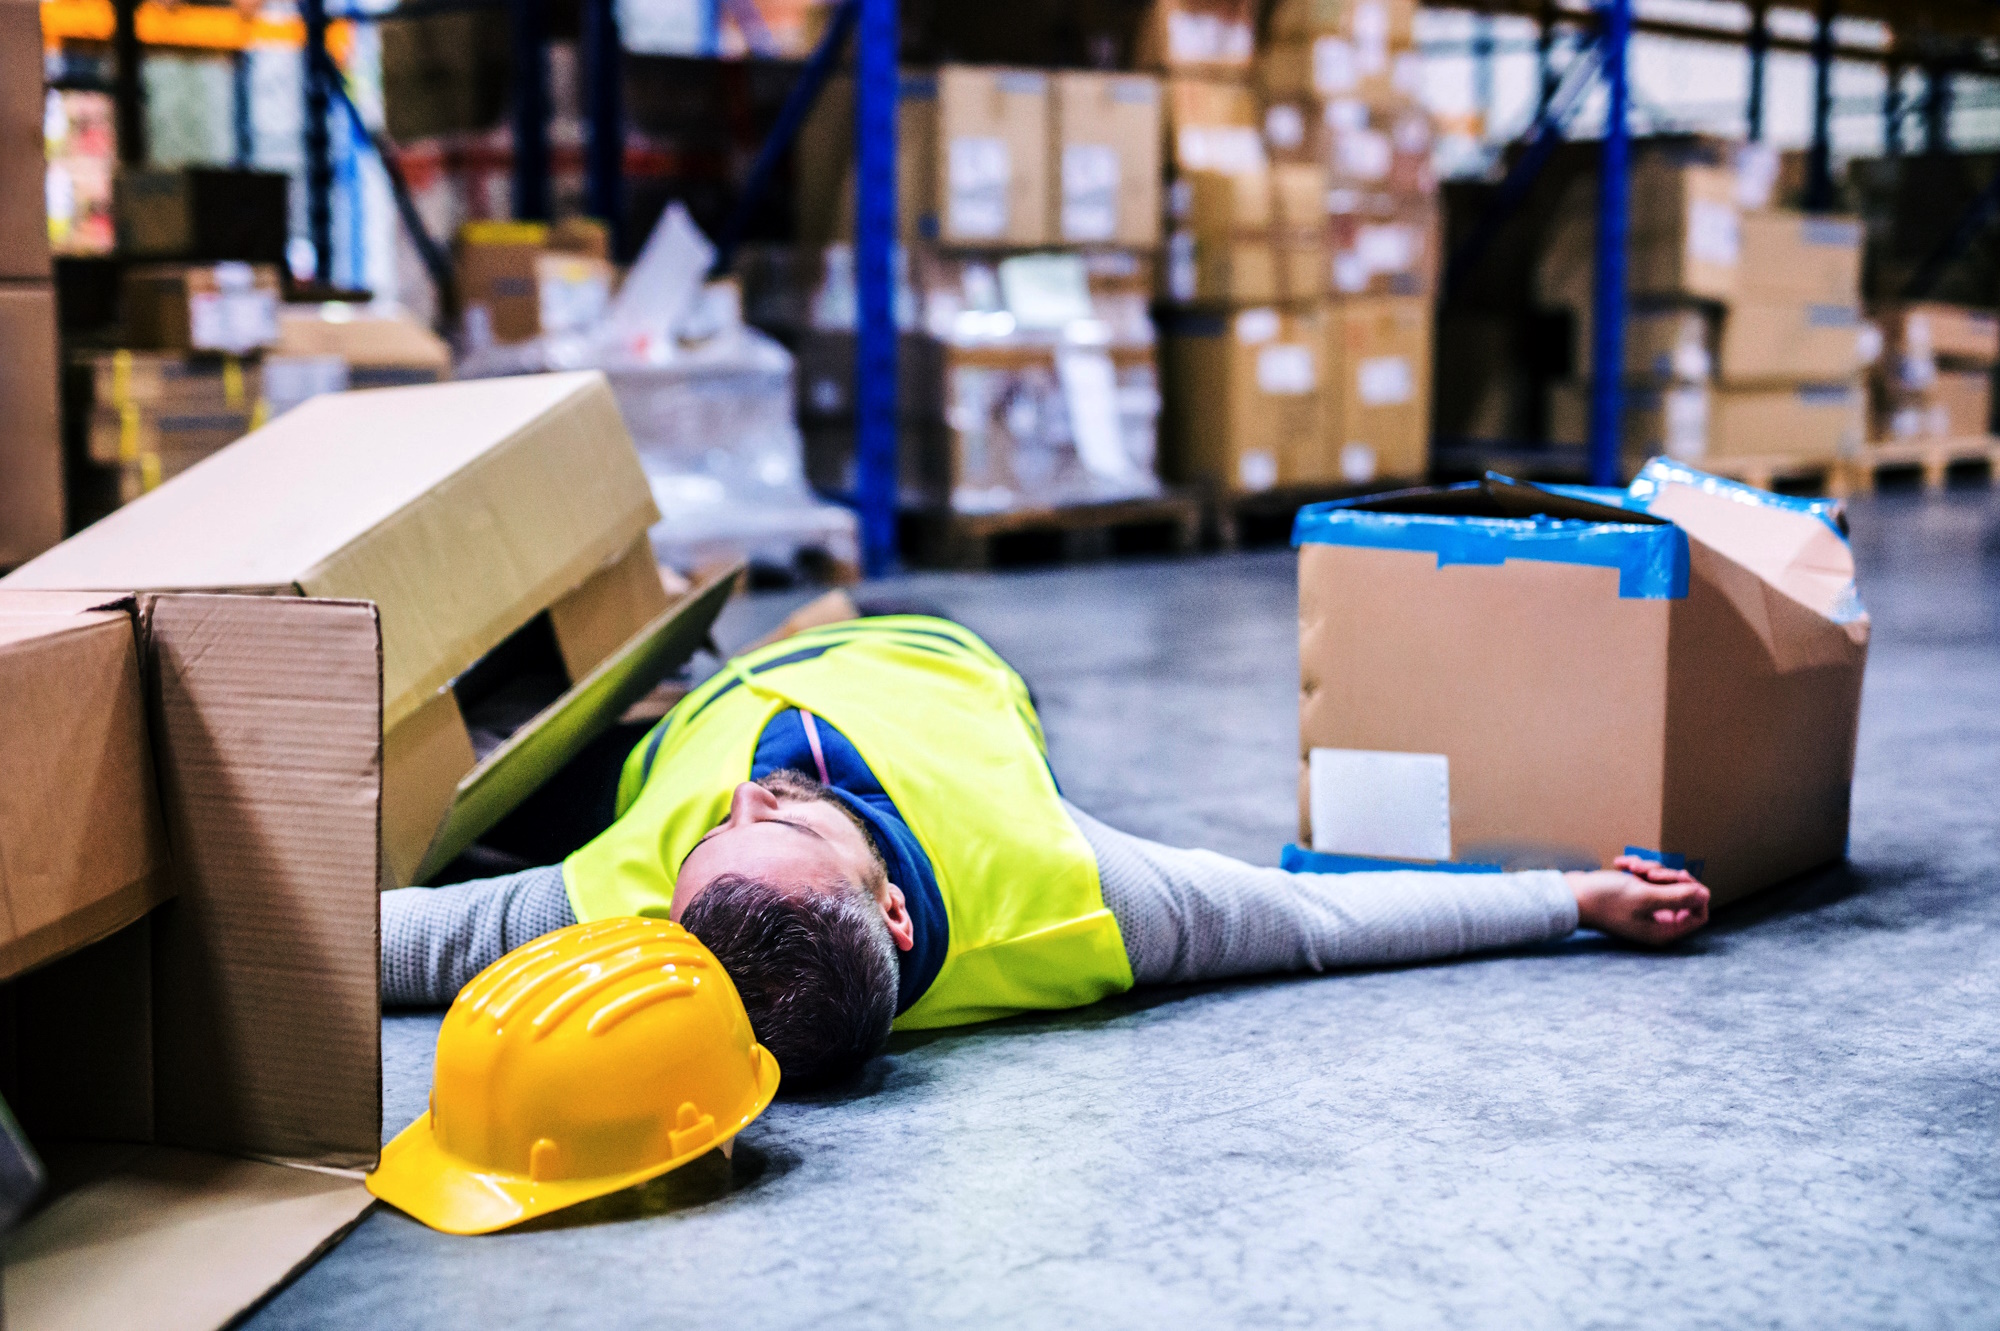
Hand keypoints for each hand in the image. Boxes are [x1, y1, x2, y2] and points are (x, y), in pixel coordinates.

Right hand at [1566, 855, 1710, 945]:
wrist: (1571, 895)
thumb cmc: (1606, 900)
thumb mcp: (1645, 896)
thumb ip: (1678, 896)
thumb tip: (1705, 894)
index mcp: (1663, 930)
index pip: (1698, 914)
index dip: (1693, 893)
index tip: (1677, 879)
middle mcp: (1657, 922)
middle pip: (1683, 895)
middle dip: (1667, 877)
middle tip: (1649, 872)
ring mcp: (1645, 909)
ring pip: (1665, 883)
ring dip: (1650, 869)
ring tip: (1632, 867)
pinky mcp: (1634, 897)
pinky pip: (1648, 879)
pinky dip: (1637, 868)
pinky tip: (1622, 864)